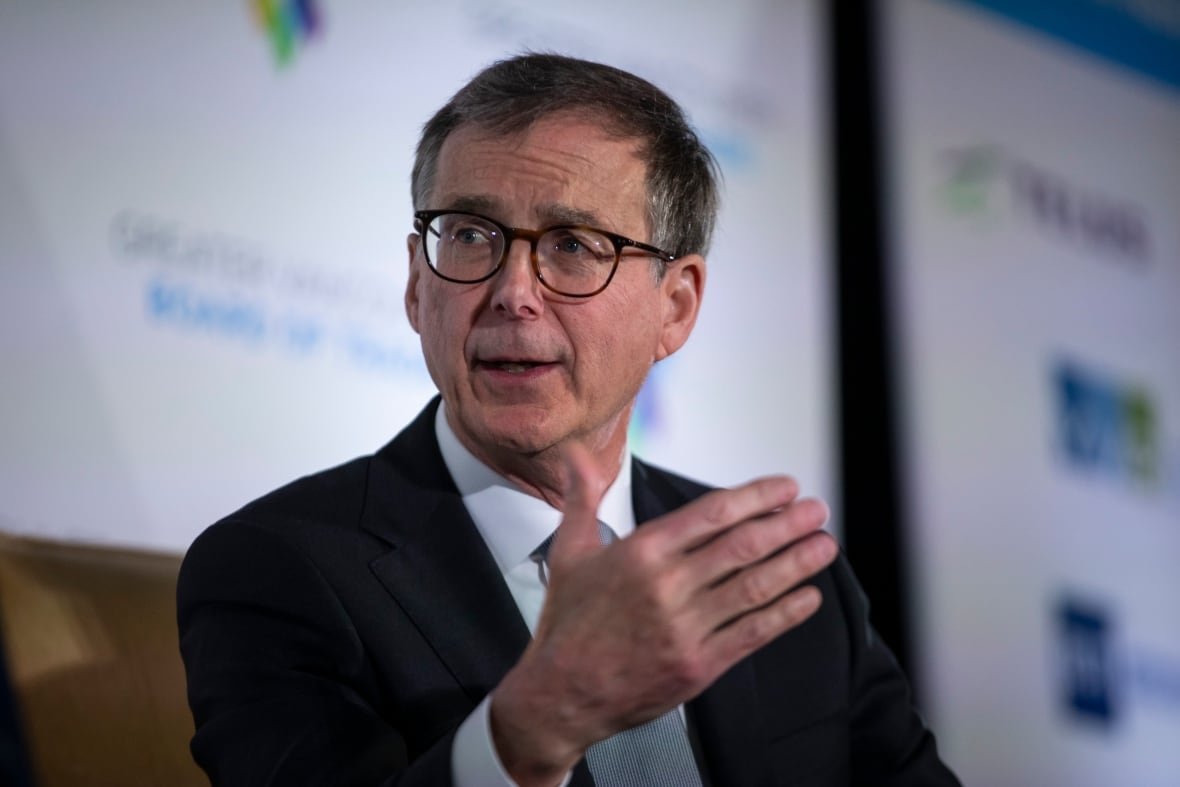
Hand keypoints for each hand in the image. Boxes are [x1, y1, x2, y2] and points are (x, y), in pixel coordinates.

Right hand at [489, 445, 837, 785]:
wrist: (561, 695)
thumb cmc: (566, 623)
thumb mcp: (569, 552)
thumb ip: (581, 498)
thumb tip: (577, 457)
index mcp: (641, 552)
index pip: (712, 513)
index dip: (756, 497)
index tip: (785, 488)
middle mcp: (668, 586)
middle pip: (743, 546)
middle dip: (787, 525)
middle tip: (817, 510)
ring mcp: (686, 628)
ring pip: (755, 587)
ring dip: (796, 564)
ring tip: (825, 546)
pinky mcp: (699, 665)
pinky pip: (753, 634)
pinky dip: (785, 614)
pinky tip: (808, 597)